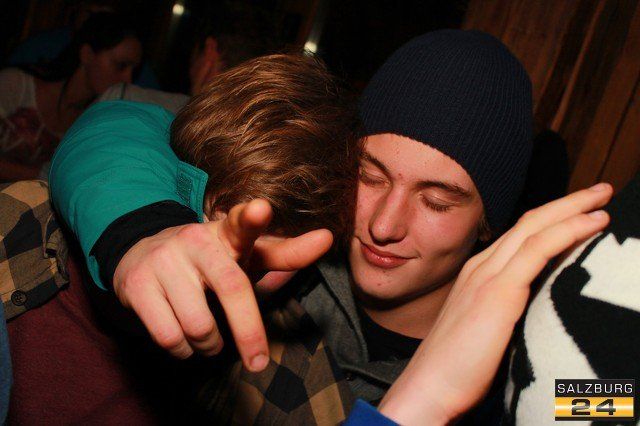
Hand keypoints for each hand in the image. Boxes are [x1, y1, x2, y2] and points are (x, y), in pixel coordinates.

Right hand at [113, 199, 332, 370]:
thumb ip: (286, 252)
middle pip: (232, 288)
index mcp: (226, 233)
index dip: (252, 218)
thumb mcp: (245, 255)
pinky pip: (170, 337)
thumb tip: (328, 238)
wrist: (142, 255)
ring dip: (210, 345)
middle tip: (259, 362)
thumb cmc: (211, 262)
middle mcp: (195, 241)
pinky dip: (183, 350)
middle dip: (250, 332)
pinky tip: (183, 339)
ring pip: (200, 325)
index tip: (261, 209)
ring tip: (208, 337)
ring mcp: (164, 261)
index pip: (241, 223)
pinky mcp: (137, 285)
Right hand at [378, 183, 613, 424]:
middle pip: (530, 222)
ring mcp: (487, 276)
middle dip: (568, 203)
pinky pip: (539, 249)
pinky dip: (569, 230)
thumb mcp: (485, 332)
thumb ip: (506, 313)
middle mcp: (481, 267)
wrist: (428, 387)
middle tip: (600, 191)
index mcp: (477, 274)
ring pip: (536, 227)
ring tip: (603, 199)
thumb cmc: (457, 370)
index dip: (552, 218)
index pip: (520, 236)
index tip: (581, 211)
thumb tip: (537, 311)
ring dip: (573, 208)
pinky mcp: (498, 291)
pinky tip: (594, 223)